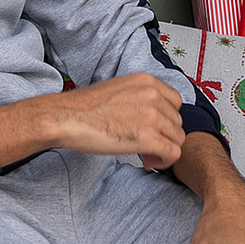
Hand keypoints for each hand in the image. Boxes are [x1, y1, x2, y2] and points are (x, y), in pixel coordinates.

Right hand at [0, 73, 185, 169]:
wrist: (66, 117)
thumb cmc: (85, 107)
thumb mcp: (119, 90)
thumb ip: (140, 98)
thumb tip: (154, 119)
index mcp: (146, 81)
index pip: (175, 102)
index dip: (166, 120)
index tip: (153, 130)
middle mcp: (153, 95)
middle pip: (177, 123)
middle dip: (164, 137)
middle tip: (146, 147)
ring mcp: (152, 116)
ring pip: (177, 139)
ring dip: (164, 150)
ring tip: (145, 155)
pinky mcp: (147, 137)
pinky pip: (173, 153)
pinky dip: (165, 161)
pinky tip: (149, 162)